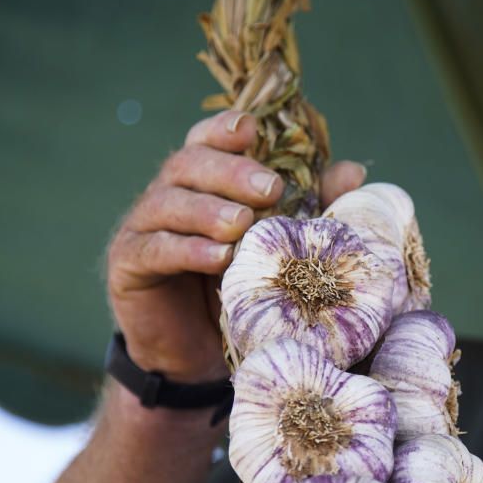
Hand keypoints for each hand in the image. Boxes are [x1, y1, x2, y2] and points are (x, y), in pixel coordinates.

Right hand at [106, 109, 365, 383]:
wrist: (199, 354)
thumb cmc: (243, 289)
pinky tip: (217, 258)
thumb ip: (313, 205)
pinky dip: (187, 250)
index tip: (252, 130)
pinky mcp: (128, 264)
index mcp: (202, 181)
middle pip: (189, 164)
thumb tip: (354, 172)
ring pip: (169, 202)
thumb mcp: (281, 246)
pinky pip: (156, 249)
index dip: (224, 129)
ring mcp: (143, 227)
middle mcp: (167, 195)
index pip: (206, 139)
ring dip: (209, 210)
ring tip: (242, 224)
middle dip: (231, 171)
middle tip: (270, 188)